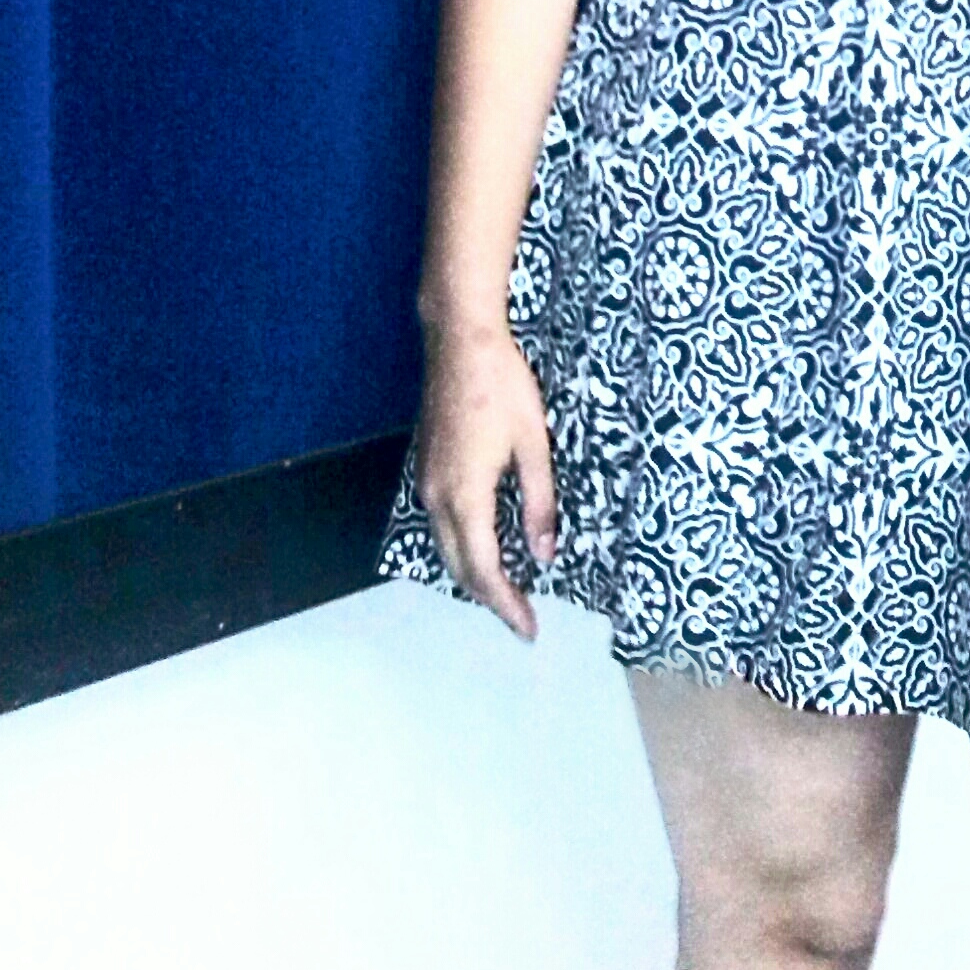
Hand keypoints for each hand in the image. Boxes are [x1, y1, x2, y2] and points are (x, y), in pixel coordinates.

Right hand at [414, 320, 557, 641]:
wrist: (461, 342)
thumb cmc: (503, 386)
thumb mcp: (534, 445)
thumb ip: (539, 503)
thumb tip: (543, 554)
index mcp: (465, 494)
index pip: (483, 568)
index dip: (506, 603)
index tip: (528, 628)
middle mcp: (436, 496)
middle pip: (458, 566)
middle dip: (490, 597)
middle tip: (522, 619)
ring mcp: (426, 481)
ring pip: (446, 546)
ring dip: (474, 573)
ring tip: (508, 590)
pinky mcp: (427, 468)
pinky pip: (442, 523)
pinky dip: (464, 545)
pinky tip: (487, 546)